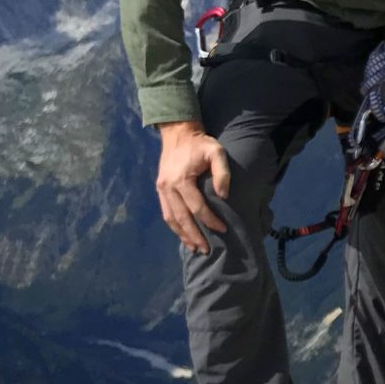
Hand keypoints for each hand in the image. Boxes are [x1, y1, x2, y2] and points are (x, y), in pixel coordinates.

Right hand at [156, 122, 230, 253]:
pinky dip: (175, 226)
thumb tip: (223, 196)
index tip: (223, 229)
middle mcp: (168, 187)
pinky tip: (184, 235)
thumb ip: (222, 172)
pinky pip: (166, 213)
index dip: (210, 220)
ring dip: (183, 235)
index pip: (197, 207)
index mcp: (181, 179)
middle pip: (182, 218)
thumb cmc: (200, 144)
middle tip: (206, 250)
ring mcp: (162, 189)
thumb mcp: (216, 151)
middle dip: (194, 236)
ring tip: (195, 248)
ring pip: (171, 219)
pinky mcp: (160, 189)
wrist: (178, 133)